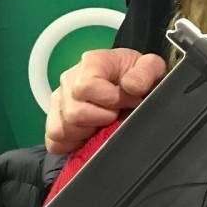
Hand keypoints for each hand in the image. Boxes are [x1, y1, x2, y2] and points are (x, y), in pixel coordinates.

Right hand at [45, 48, 165, 153]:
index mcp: (91, 63)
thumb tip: (130, 85)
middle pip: (74, 112)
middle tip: (116, 114)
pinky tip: (89, 135)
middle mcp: (70, 79)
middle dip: (101, 119)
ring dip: (87, 132)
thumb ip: (146, 73)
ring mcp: (59, 100)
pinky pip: (54, 140)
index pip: (86, 87)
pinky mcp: (55, 120)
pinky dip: (72, 144)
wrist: (133, 86)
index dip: (110, 100)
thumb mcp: (152, 69)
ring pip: (62, 129)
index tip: (128, 101)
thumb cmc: (138, 77)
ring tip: (103, 123)